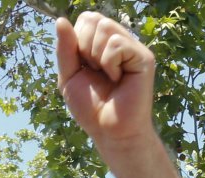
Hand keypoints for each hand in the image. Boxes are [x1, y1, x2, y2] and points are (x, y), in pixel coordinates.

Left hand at [55, 12, 154, 146]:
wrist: (110, 132)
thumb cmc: (92, 109)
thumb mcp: (69, 76)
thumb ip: (65, 49)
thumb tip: (61, 20)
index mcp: (104, 44)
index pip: (86, 19)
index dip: (77, 40)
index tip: (85, 67)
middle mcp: (120, 42)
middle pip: (94, 19)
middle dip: (85, 47)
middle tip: (96, 72)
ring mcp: (133, 49)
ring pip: (105, 27)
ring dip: (97, 56)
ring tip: (108, 77)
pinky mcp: (144, 58)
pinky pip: (117, 44)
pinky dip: (109, 64)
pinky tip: (118, 79)